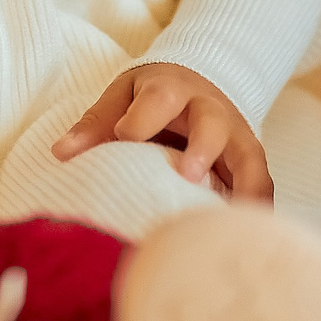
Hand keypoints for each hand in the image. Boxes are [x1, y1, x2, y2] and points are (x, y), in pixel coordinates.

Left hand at [49, 62, 271, 200]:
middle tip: (188, 174)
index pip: (159, 98)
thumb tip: (60, 153)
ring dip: (243, 186)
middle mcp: (210, 109)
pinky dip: (256, 209)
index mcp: (170, 89)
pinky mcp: (248, 160)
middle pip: (212, 124)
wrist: (197, 80)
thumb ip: (95, 125)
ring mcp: (234, 135)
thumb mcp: (121, 97)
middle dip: (202, 148)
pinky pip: (261, 185)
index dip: (143, 118)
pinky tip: (247, 239)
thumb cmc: (149, 97)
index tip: (125, 136)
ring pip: (248, 157)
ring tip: (230, 221)